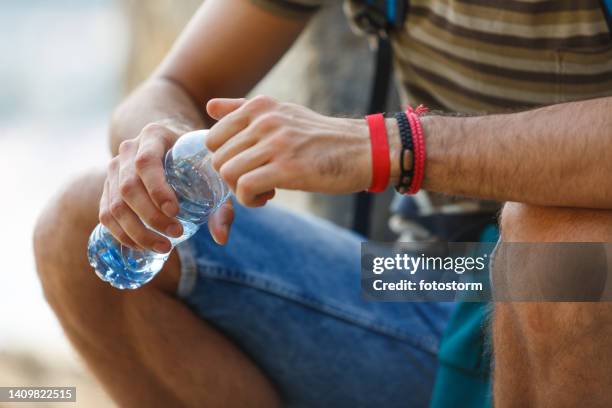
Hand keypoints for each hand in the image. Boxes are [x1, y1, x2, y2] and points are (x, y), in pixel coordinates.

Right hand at [100, 123, 234, 252]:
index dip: (157, 189)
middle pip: (128, 187)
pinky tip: (143, 247)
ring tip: (164, 246)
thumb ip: (221, 205)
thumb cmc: (196, 159)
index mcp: (153, 135)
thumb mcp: (213, 174)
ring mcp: (114, 168)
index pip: (146, 162)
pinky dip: (122, 234)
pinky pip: (106, 214)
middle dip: (151, 216)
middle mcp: (128, 149)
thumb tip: (221, 238)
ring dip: (137, 231)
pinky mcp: (108, 187)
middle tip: (177, 234)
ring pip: (115, 205)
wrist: (172, 145)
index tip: (176, 211)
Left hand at [205, 96, 396, 206]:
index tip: (245, 166)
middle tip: (255, 180)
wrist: (362, 150)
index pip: (212, 137)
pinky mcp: (287, 168)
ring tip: (263, 190)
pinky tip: (268, 196)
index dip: (224, 159)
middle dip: (231, 177)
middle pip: (218, 158)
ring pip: (228, 173)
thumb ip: (242, 110)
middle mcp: (264, 121)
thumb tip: (209, 106)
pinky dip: (250, 200)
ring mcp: (276, 144)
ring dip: (240, 190)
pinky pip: (246, 188)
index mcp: (259, 107)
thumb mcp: (282, 112)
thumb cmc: (320, 136)